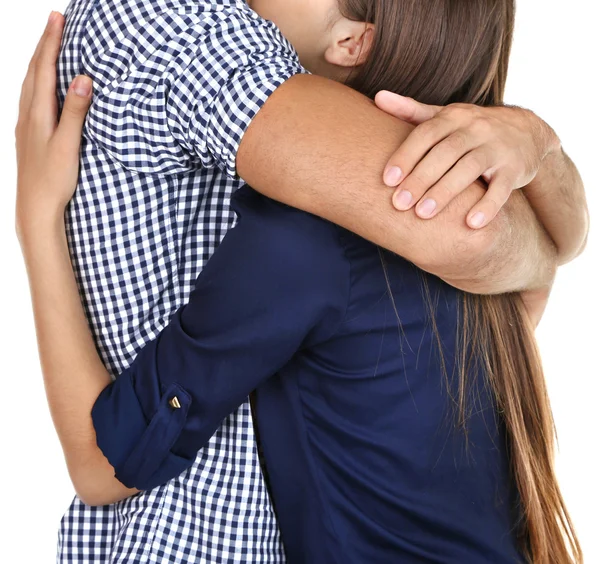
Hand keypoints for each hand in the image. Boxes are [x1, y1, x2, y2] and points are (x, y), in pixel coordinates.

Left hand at [15, 11, 91, 243]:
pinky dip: (35, 80)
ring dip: (38, 60)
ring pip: (28, 83)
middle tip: (54, 21)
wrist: (34, 207)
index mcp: (38, 113)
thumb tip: (84, 79)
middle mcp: (27, 114)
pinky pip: (28, 97)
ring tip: (47, 44)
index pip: (44, 68)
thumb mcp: (68, 145)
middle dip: (44, 43)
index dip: (51, 41)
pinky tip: (38, 85)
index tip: (58, 17)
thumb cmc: (53, 180)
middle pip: (33, 70)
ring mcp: (25, 124)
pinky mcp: (27, 135)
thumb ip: (76, 111)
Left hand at [374, 91, 560, 228]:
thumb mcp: (445, 116)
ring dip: (445, 192)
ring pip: (469, 169)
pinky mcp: (515, 169)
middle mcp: (476, 128)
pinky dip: (488, 206)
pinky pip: (501, 188)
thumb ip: (411, 110)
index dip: (406, 156)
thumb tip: (377, 97)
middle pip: (445, 153)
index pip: (426, 134)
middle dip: (420, 178)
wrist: (528, 131)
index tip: (387, 180)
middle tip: (399, 204)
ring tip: (423, 215)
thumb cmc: (472, 129)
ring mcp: (497, 148)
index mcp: (454, 117)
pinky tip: (471, 224)